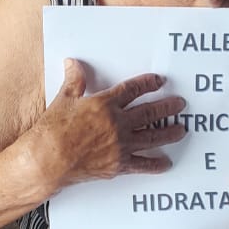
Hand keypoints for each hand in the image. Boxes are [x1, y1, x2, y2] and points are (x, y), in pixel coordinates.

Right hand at [31, 59, 185, 188]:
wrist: (48, 160)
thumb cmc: (52, 131)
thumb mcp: (63, 100)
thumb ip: (74, 81)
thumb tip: (74, 63)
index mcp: (105, 105)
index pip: (132, 90)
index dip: (148, 84)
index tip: (159, 81)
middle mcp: (118, 124)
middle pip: (150, 112)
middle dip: (167, 107)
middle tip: (180, 104)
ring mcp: (121, 145)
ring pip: (153, 136)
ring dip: (169, 132)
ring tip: (181, 129)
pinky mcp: (118, 165)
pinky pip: (143, 164)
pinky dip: (156, 164)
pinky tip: (165, 163)